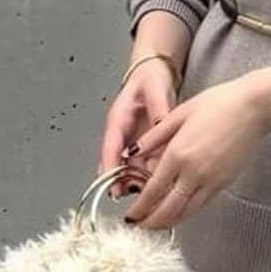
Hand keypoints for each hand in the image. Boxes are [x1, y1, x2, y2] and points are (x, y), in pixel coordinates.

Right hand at [98, 58, 179, 200]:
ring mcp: (131, 142)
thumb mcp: (155, 90)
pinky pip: (142, 166)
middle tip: (136, 197)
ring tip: (151, 193)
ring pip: (130, 169)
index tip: (112, 188)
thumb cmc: (150, 80)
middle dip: (123, 183)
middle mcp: (121, 135)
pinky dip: (149, 176)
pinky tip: (159, 183)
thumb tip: (161, 126)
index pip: (110, 149)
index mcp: (118, 121)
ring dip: (137, 182)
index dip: (109, 170)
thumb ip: (158, 110)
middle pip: (117, 165)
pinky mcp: (142, 146)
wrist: (154, 75)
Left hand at [122, 77, 266, 229]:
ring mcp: (212, 180)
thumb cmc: (219, 104)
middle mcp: (194, 173)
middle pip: (169, 209)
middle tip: (140, 226)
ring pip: (187, 212)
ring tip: (157, 225)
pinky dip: (188, 212)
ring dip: (170, 222)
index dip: (139, 208)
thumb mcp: (178, 114)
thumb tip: (132, 152)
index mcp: (178, 154)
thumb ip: (153, 137)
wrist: (253, 108)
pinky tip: (179, 212)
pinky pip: (202, 204)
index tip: (131, 215)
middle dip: (152, 222)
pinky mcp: (225, 182)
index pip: (153, 191)